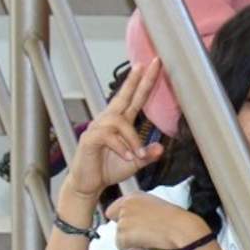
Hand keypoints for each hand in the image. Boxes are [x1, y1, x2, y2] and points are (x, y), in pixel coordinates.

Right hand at [63, 61, 164, 203]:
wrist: (89, 184)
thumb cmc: (109, 169)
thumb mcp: (136, 163)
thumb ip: (148, 155)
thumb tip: (160, 148)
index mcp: (121, 123)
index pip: (134, 99)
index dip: (142, 82)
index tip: (150, 65)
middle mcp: (108, 121)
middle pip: (123, 96)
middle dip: (135, 80)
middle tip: (146, 65)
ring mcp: (97, 129)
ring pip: (119, 122)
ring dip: (132, 139)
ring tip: (137, 155)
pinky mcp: (89, 139)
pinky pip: (107, 136)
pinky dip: (121, 147)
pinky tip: (127, 157)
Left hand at [105, 194, 209, 249]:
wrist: (182, 229)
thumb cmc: (175, 220)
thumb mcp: (155, 205)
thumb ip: (139, 209)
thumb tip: (133, 219)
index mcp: (133, 196)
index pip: (114, 209)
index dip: (123, 220)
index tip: (135, 225)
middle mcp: (126, 205)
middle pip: (114, 223)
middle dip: (127, 230)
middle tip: (143, 233)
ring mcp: (123, 219)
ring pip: (118, 236)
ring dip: (132, 241)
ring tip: (149, 238)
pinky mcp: (123, 234)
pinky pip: (121, 247)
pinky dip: (133, 249)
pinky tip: (147, 244)